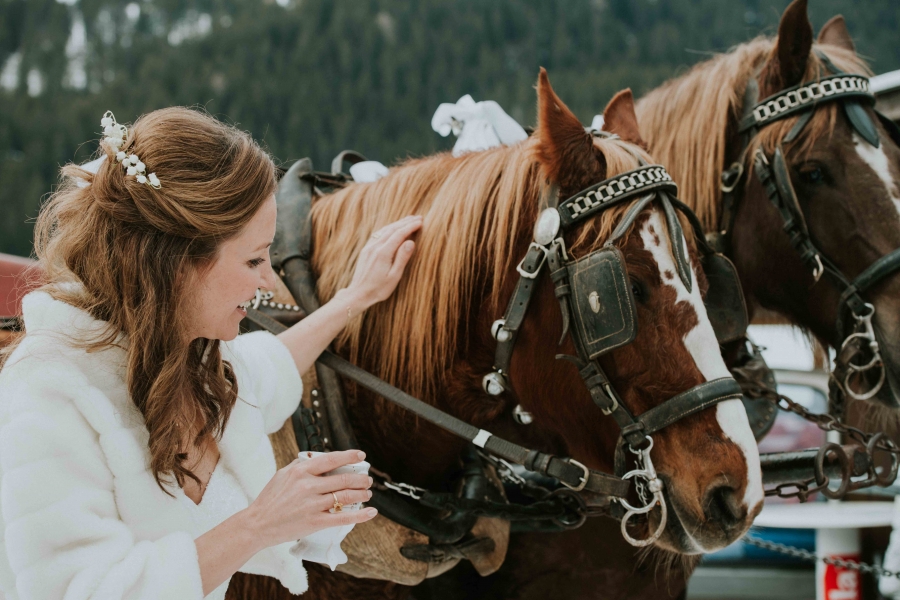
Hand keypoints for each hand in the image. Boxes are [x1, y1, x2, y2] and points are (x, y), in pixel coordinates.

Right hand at [243, 450, 375, 548]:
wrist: (257, 524)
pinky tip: (370, 512)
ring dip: (361, 494)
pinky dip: (359, 515)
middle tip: (367, 480)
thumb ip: (300, 465)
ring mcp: (312, 505)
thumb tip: (316, 457)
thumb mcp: (282, 474)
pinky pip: (342, 518)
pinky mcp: (314, 522)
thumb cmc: (269, 499)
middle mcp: (308, 486)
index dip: (349, 456)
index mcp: (301, 471)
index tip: (361, 456)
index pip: (331, 459)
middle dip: (360, 479)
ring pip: (345, 497)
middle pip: (343, 480)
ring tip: (367, 494)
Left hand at [343, 215, 422, 311]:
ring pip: (385, 230)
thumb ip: (402, 258)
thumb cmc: (379, 289)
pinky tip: (392, 228)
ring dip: (397, 223)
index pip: (399, 234)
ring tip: (408, 219)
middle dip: (406, 222)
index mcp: (383, 253)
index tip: (421, 222)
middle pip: (392, 229)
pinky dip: (388, 228)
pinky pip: (378, 234)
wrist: (359, 294)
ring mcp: (369, 247)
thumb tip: (411, 242)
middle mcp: (375, 247)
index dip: (411, 226)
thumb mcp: (394, 276)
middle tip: (419, 217)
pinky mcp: (366, 250)